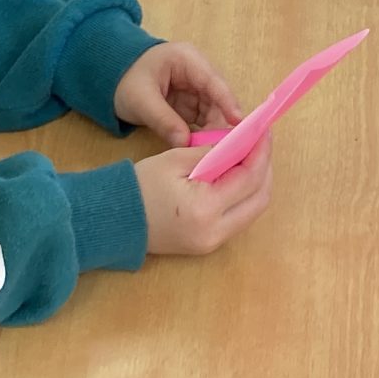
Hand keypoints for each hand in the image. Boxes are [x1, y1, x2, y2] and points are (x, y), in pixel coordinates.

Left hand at [115, 41, 244, 147]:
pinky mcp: (189, 104)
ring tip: (212, 153)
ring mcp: (194, 89)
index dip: (228, 101)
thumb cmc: (123, 79)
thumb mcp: (141, 99)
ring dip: (211, 132)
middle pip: (217, 99)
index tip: (238, 122)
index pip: (213, 81)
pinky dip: (201, 134)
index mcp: (187, 60)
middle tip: (223, 148)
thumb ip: (163, 120)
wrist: (106, 78)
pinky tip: (202, 150)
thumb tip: (185, 143)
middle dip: (219, 123)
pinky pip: (201, 120)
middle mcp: (197, 72)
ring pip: (212, 112)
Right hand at [134, 137, 272, 253]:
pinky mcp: (208, 246)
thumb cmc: (140, 186)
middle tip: (260, 143)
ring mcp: (213, 242)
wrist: (114, 221)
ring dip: (256, 183)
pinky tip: (236, 177)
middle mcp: (215, 231)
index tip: (263, 131)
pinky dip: (244, 196)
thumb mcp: (174, 160)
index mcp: (205, 208)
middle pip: (259, 198)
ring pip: (252, 210)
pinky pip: (238, 219)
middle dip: (265, 168)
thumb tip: (240, 142)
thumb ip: (212, 152)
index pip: (248, 177)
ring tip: (250, 157)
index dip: (261, 152)